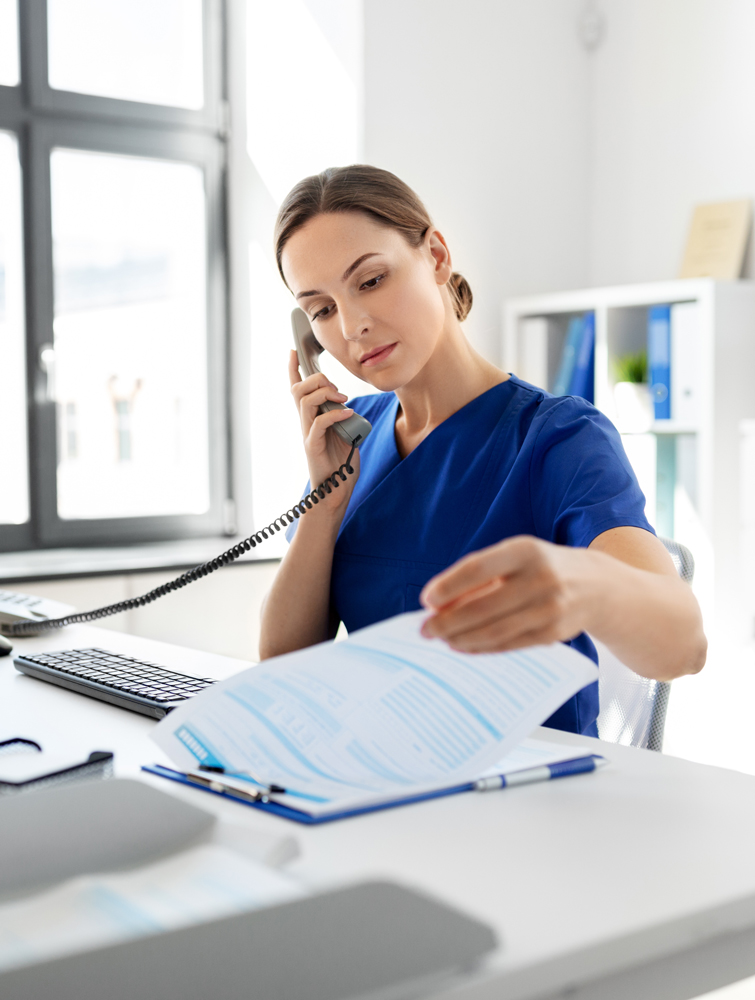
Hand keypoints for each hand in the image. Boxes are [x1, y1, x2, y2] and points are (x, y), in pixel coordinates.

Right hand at [288, 350, 359, 506]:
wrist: (334, 491)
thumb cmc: (339, 464)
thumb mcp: (345, 435)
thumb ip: (343, 419)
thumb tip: (348, 407)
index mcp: (311, 419)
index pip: (297, 390)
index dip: (293, 370)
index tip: (293, 352)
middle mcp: (306, 424)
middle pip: (298, 389)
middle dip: (317, 379)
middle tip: (337, 390)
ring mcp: (307, 434)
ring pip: (304, 401)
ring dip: (325, 393)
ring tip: (343, 400)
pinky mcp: (313, 447)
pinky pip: (318, 424)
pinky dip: (334, 414)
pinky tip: (348, 414)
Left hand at [420, 536, 590, 652]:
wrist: (597, 586)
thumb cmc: (541, 569)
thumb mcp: (515, 559)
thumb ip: (480, 578)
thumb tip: (438, 605)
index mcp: (525, 551)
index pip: (478, 568)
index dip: (449, 585)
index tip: (426, 600)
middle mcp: (540, 578)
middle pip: (483, 606)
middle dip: (448, 621)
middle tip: (425, 629)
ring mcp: (550, 608)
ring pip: (494, 631)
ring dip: (461, 638)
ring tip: (441, 639)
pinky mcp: (554, 633)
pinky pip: (509, 645)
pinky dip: (482, 648)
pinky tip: (464, 646)